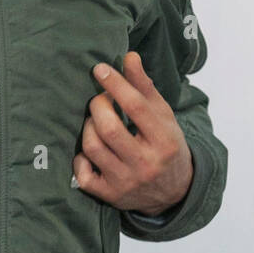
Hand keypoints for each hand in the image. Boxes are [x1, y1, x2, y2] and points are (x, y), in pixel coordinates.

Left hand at [72, 51, 192, 212]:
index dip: (115, 84)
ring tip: (95, 121)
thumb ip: (144, 86)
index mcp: (164, 141)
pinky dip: (80, 159)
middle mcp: (146, 164)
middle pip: (109, 128)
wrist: (173, 191)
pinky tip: (89, 150)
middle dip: (98, 106)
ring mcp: (126, 182)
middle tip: (99, 99)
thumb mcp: (163, 115)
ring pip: (93, 148)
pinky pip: (83, 175)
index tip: (100, 69)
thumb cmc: (165, 144)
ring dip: (88, 127)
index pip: (136, 107)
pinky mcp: (110, 196)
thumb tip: (129, 56)